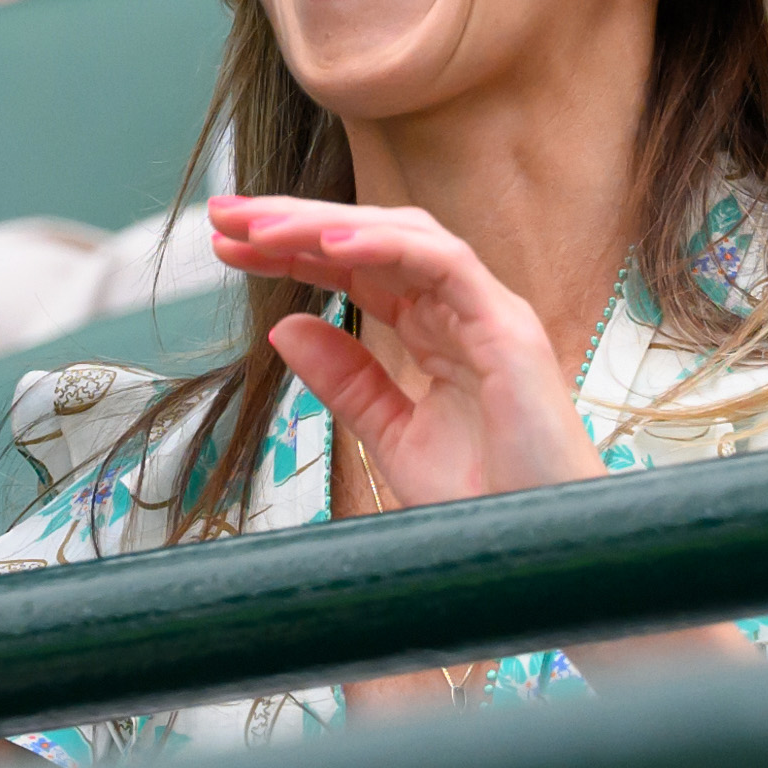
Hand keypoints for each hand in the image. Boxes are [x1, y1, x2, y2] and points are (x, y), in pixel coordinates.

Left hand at [207, 194, 603, 508]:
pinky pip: (445, 263)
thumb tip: (283, 326)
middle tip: (225, 213)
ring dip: (328, 224)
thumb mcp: (393, 436)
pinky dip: (387, 246)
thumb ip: (346, 380)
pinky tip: (330, 245)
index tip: (225, 243)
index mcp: (434, 331)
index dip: (290, 249)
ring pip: (403, 236)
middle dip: (295, 221)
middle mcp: (460, 310)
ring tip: (263, 225)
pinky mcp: (510, 327)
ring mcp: (489, 312)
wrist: (543, 553)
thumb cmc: (487, 500)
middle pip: (370, 240)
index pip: (353, 269)